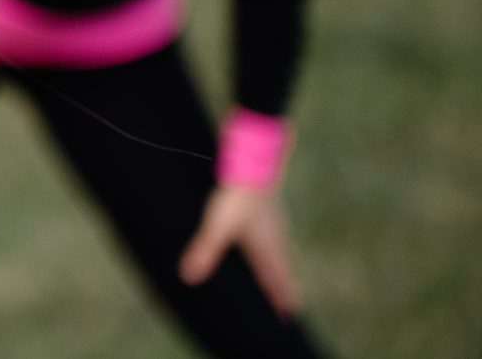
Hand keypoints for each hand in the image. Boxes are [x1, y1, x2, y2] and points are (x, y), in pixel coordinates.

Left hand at [179, 182, 300, 313]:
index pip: (274, 278)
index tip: (289, 315)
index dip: (280, 297)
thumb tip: (189, 278)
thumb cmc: (235, 199)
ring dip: (283, 267)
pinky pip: (277, 234)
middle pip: (283, 268)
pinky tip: (272, 239)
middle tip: (292, 305)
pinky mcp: (269, 207)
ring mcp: (275, 221)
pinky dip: (277, 247)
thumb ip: (204, 251)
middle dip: (285, 287)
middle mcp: (274, 237)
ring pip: (282, 251)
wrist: (252, 165)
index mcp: (265, 248)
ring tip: (284, 276)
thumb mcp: (216, 227)